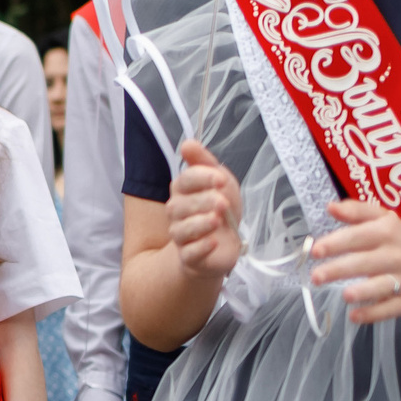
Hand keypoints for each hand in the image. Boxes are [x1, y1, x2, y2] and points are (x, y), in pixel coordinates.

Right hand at [166, 139, 242, 281]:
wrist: (223, 245)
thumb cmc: (220, 211)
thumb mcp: (221, 183)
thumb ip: (204, 162)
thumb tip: (187, 143)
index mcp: (184, 192)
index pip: (184, 181)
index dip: (202, 179)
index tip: (221, 179)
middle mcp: (177, 213)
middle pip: (180, 205)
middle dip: (203, 202)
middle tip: (223, 203)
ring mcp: (182, 236)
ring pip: (182, 229)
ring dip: (201, 223)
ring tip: (218, 220)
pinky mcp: (190, 257)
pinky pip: (190, 253)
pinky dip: (202, 246)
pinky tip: (214, 242)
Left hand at [311, 202, 400, 324]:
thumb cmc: (398, 237)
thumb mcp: (381, 218)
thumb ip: (356, 211)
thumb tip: (330, 207)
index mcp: (386, 232)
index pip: (358, 237)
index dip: (336, 244)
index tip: (315, 251)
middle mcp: (395, 256)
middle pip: (365, 263)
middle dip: (339, 270)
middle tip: (315, 276)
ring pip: (381, 286)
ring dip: (363, 291)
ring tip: (344, 295)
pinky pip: (391, 308)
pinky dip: (374, 314)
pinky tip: (354, 317)